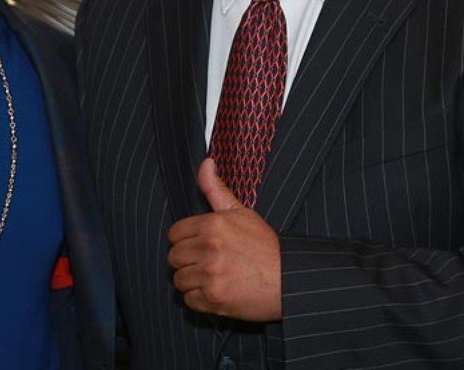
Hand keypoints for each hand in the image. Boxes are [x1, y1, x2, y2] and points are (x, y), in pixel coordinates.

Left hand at [167, 158, 281, 321]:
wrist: (290, 280)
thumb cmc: (266, 246)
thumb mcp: (242, 213)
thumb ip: (216, 189)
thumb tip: (206, 163)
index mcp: (212, 226)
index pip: (174, 234)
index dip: (185, 240)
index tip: (197, 245)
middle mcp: (208, 249)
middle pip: (173, 257)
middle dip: (186, 260)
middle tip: (205, 263)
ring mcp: (210, 275)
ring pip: (179, 279)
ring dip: (191, 281)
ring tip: (211, 277)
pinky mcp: (214, 299)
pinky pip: (189, 300)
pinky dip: (199, 299)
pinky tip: (215, 291)